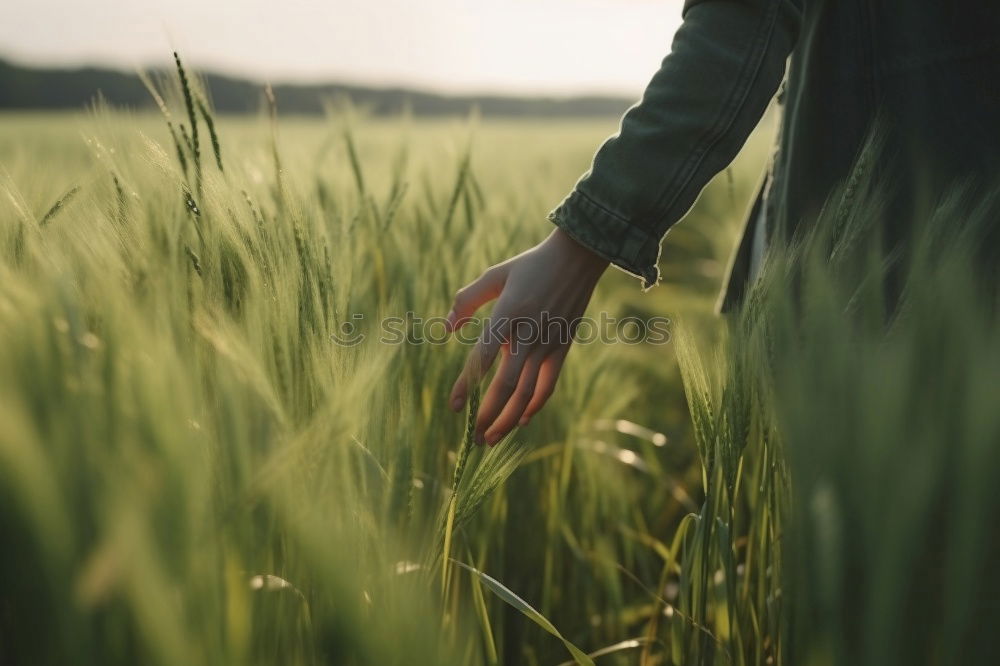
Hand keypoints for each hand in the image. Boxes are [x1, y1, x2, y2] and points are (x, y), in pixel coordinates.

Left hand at [445, 228, 608, 443]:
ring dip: (508, 420)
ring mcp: (547, 344)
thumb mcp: (495, 275)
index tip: (454, 408)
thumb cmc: (530, 265)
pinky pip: (548, 386)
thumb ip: (466, 300)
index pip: (482, 358)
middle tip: (473, 439)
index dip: (466, 386)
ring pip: (527, 393)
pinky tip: (521, 420)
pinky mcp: (562, 349)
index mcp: (507, 315)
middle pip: (505, 387)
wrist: (578, 259)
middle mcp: (527, 334)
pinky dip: (534, 406)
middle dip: (487, 417)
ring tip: (492, 438)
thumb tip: (448, 328)